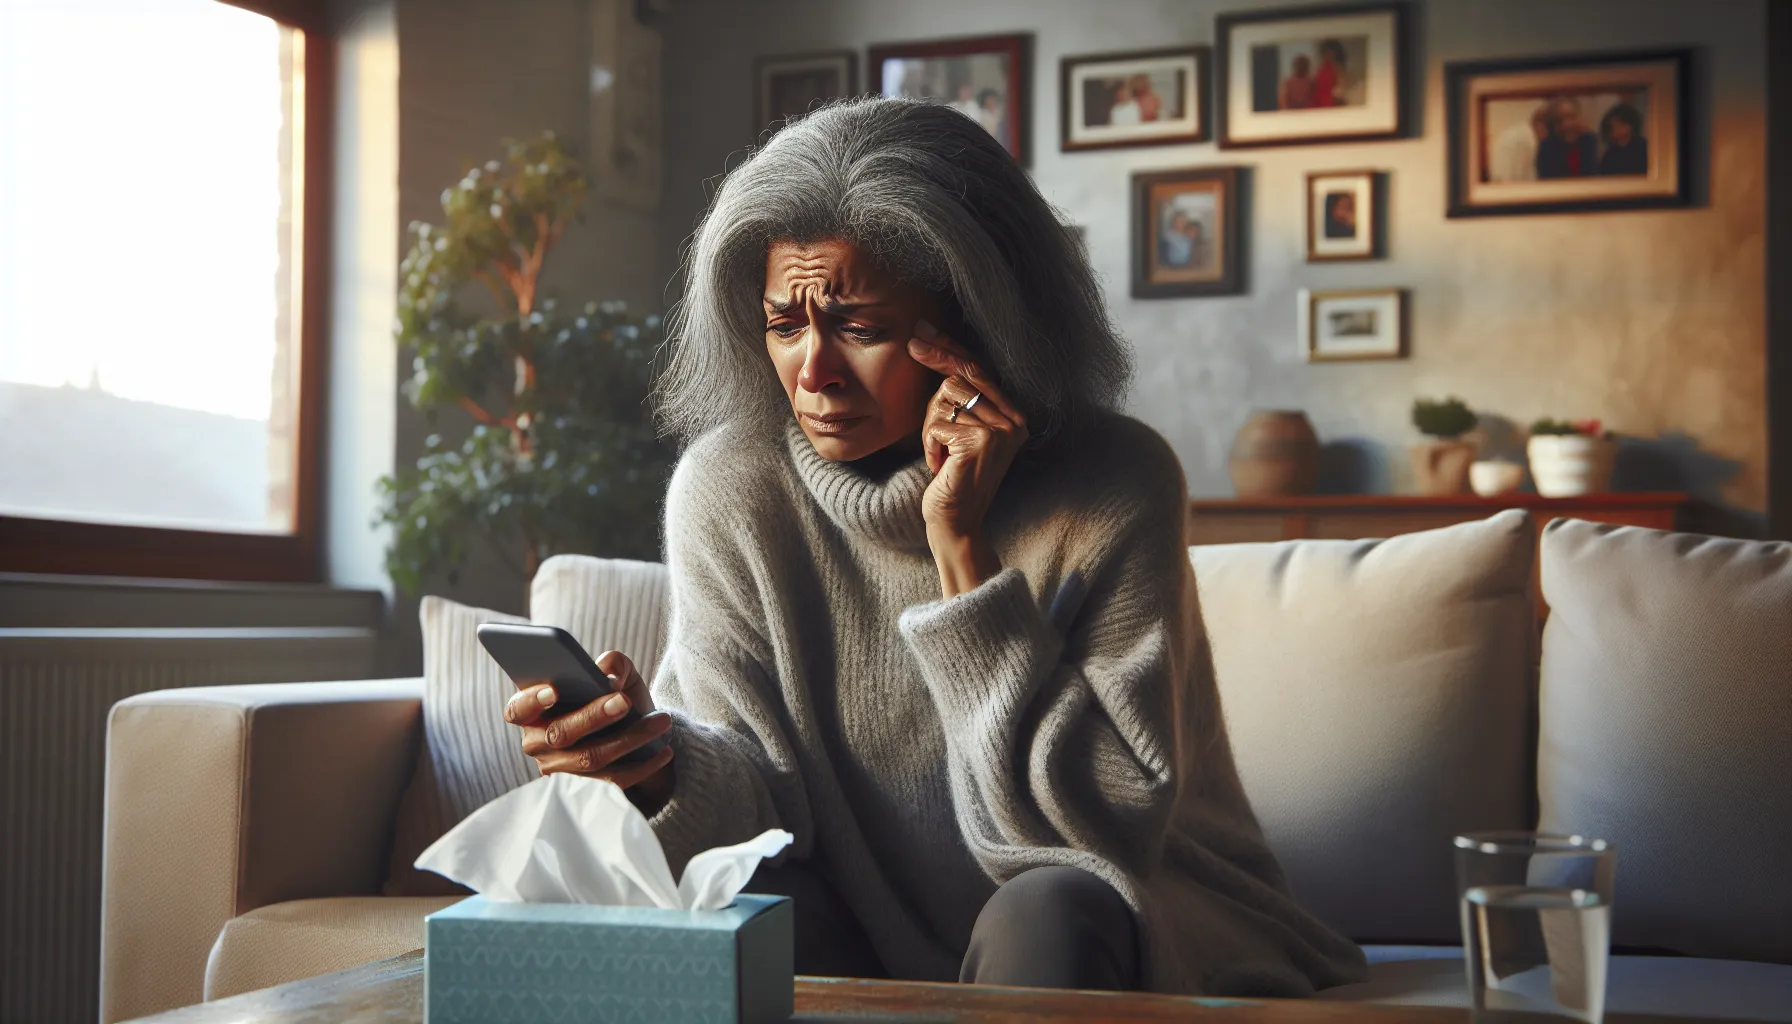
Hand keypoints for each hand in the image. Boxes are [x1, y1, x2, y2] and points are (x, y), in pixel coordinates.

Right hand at [504, 649, 675, 811]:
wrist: (633, 735)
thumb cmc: (615, 697)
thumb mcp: (616, 675)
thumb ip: (612, 663)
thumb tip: (608, 673)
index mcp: (534, 711)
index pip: (518, 709)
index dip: (532, 701)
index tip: (554, 690)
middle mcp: (538, 744)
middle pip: (560, 734)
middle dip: (594, 716)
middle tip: (624, 701)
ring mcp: (560, 770)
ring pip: (590, 758)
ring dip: (629, 739)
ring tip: (660, 722)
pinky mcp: (585, 791)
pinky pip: (612, 781)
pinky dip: (642, 765)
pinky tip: (664, 749)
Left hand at [907, 323, 1028, 596]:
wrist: (956, 524)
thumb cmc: (951, 480)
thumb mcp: (959, 434)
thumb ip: (962, 401)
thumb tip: (936, 352)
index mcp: (1014, 418)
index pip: (980, 370)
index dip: (951, 348)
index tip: (924, 330)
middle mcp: (1014, 421)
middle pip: (963, 375)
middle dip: (935, 366)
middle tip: (912, 345)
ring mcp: (1001, 431)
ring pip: (946, 396)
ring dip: (930, 424)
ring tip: (939, 453)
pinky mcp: (981, 441)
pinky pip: (938, 421)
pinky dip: (929, 442)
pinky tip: (940, 465)